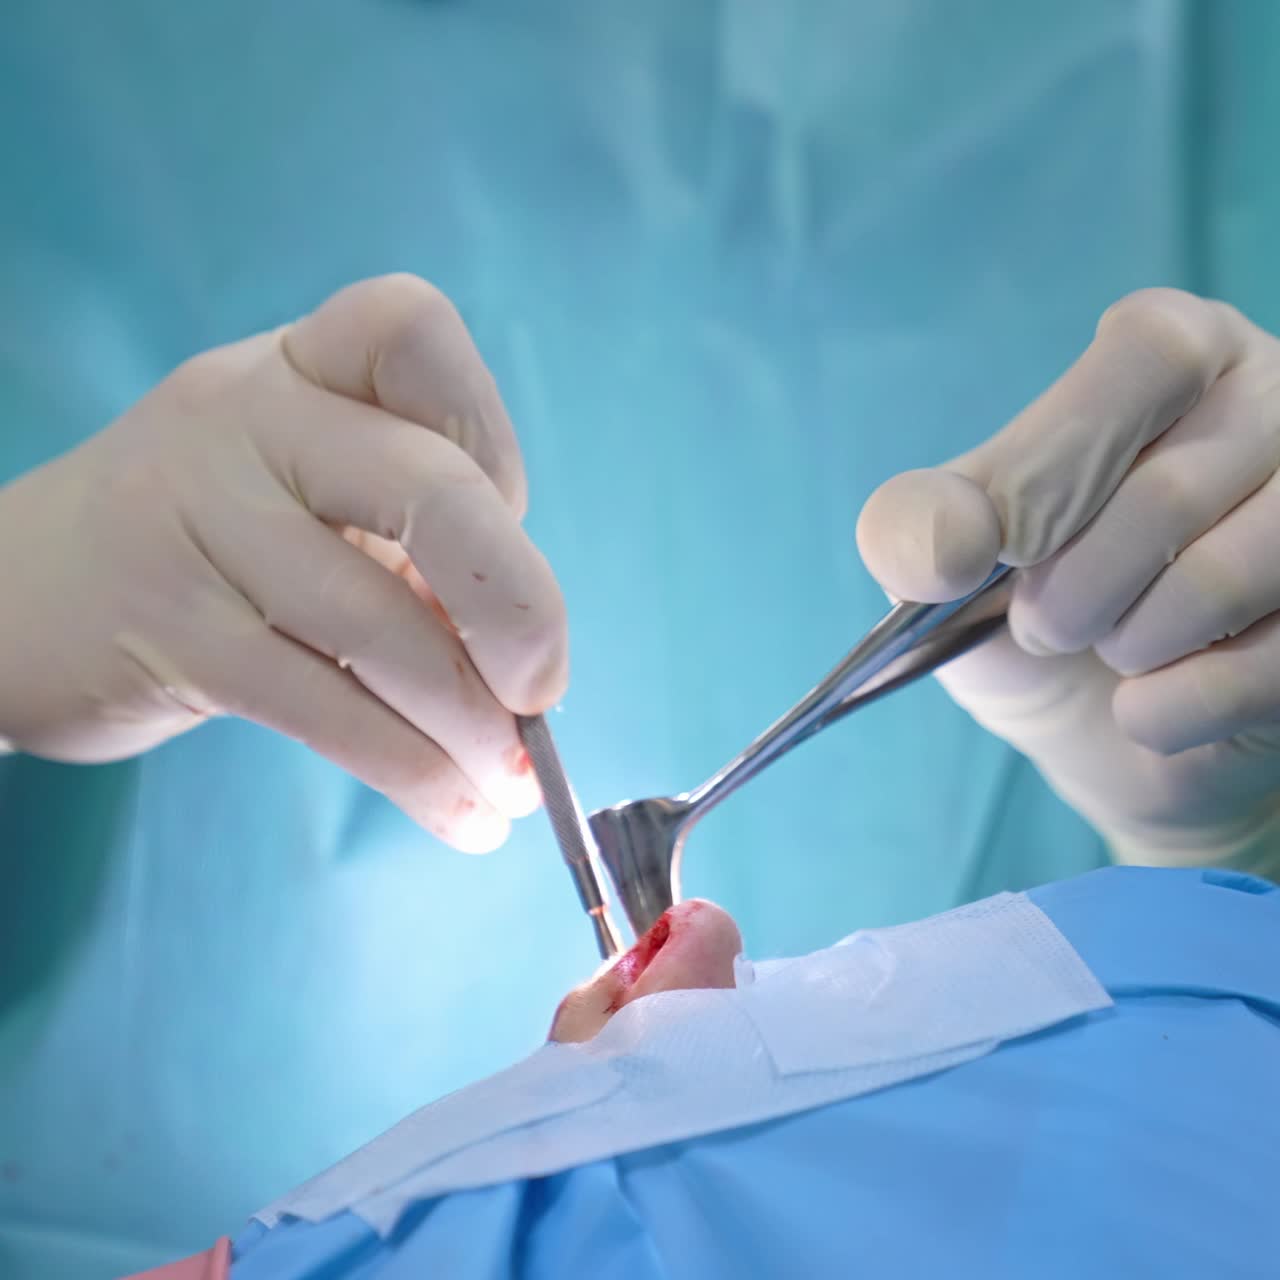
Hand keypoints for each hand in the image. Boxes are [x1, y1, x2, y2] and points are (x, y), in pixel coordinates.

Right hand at [0, 275, 565, 851]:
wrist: (26, 591)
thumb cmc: (220, 535)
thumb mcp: (312, 488)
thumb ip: (418, 534)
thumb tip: (529, 657)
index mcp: (300, 366)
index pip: (410, 329)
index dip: (489, 430)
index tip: (506, 513)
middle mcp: (248, 420)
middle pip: (431, 491)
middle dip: (519, 608)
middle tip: (542, 692)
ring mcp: (200, 524)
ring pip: (381, 630)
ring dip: (473, 730)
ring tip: (511, 788)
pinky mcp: (175, 636)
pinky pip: (326, 711)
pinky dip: (414, 775)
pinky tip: (459, 812)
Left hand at [857, 289, 1279, 873]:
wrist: (1095, 724)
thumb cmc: (1023, 611)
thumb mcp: (945, 566)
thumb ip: (915, 531)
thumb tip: (948, 544)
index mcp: (1177, 352)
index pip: (1149, 355)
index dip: (1058, 464)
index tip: (1003, 548)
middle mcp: (1279, 404)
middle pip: (1173, 489)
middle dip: (1070, 592)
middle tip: (1044, 625)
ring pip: (1229, 576)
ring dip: (1128, 646)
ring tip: (1108, 649)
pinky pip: (1263, 672)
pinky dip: (1166, 713)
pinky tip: (1149, 702)